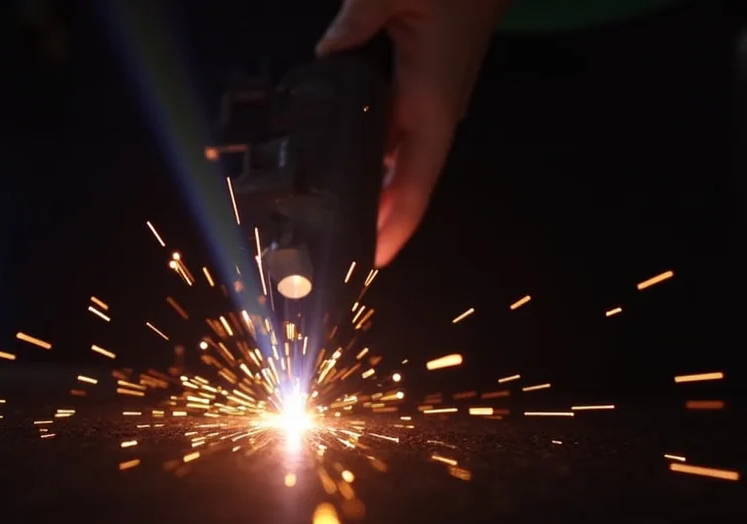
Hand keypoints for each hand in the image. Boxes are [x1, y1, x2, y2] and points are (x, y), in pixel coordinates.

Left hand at [317, 0, 509, 267]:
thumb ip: (357, 21)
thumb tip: (326, 51)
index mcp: (431, 104)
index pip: (413, 186)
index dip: (393, 228)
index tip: (372, 261)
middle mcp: (436, 115)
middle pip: (404, 185)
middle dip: (375, 220)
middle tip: (335, 246)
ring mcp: (435, 104)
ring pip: (400, 162)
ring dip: (375, 190)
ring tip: (334, 212)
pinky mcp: (428, 90)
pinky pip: (399, 136)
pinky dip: (376, 157)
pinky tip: (347, 159)